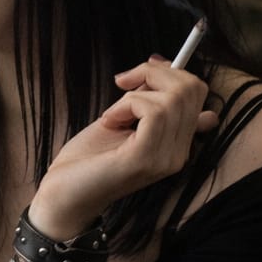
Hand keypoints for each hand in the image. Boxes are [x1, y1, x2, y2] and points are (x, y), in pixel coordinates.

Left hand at [30, 56, 216, 237]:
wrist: (63, 196)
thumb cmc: (87, 158)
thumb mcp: (122, 118)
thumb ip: (147, 98)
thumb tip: (166, 65)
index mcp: (177, 143)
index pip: (198, 93)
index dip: (171, 72)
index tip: (139, 75)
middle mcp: (180, 152)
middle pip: (191, 88)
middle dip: (154, 73)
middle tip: (122, 86)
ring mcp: (166, 158)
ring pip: (174, 97)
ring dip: (134, 93)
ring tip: (113, 114)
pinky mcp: (146, 158)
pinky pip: (154, 111)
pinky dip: (127, 104)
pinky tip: (110, 120)